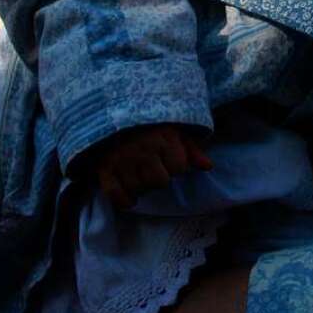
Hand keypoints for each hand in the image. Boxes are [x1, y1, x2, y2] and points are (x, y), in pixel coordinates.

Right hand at [92, 123, 212, 208]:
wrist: (112, 112)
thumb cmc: (148, 125)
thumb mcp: (173, 130)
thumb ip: (191, 148)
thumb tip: (208, 166)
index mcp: (163, 138)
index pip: (179, 167)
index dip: (176, 166)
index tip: (168, 159)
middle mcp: (143, 149)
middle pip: (160, 182)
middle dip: (159, 178)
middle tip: (153, 169)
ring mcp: (122, 159)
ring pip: (139, 189)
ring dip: (142, 188)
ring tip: (140, 177)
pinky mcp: (104, 167)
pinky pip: (115, 194)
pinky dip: (123, 200)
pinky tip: (130, 198)